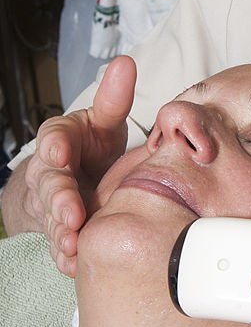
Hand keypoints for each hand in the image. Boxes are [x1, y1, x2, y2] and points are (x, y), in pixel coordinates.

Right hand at [20, 56, 136, 275]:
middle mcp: (49, 174)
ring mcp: (52, 206)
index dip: (55, 147)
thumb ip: (113, 98)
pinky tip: (75, 263)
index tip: (61, 152)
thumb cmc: (92, 146)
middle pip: (50, 186)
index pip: (52, 139)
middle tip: (71, 212)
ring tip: (73, 241)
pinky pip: (59, 246)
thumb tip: (125, 64)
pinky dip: (66, 256)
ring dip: (61, 232)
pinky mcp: (60, 231)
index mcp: (60, 140)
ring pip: (52, 219)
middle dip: (59, 199)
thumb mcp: (102, 120)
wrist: (79, 180)